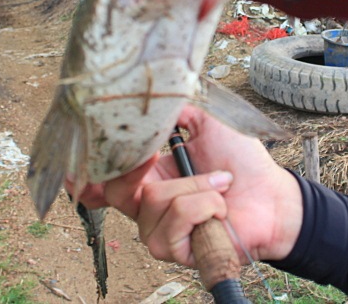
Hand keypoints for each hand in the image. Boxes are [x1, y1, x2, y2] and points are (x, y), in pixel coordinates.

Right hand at [73, 105, 301, 265]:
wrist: (273, 197)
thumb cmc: (243, 163)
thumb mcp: (208, 123)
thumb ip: (178, 110)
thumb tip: (154, 97)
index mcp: (149, 176)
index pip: (105, 179)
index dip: (87, 173)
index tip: (74, 163)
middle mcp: (148, 205)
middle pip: (117, 189)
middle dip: (141, 167)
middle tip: (159, 155)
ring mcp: (159, 231)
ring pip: (155, 200)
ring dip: (197, 186)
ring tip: (221, 184)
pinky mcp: (175, 250)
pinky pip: (177, 220)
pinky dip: (205, 205)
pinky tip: (219, 209)